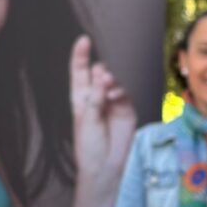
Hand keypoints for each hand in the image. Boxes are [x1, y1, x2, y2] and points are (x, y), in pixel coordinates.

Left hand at [70, 36, 136, 195]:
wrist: (105, 166)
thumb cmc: (89, 146)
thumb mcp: (87, 119)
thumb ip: (95, 96)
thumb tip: (102, 72)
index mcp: (81, 98)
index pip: (80, 72)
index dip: (81, 55)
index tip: (84, 40)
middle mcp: (96, 97)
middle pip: (99, 73)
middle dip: (99, 70)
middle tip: (101, 75)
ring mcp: (113, 102)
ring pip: (113, 82)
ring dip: (110, 81)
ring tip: (107, 86)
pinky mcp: (127, 109)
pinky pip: (125, 93)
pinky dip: (120, 91)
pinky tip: (114, 96)